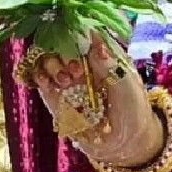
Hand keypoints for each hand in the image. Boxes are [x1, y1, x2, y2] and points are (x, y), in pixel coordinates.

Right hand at [31, 36, 163, 168]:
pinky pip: (38, 78)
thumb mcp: (126, 84)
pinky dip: (39, 77)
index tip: (82, 47)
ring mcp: (66, 77)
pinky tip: (50, 85)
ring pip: (45, 57)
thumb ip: (108, 63)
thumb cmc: (133, 109)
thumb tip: (92, 36)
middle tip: (76, 72)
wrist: (125, 142)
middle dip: (63, 52)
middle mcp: (81, 60)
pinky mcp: (54, 95)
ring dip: (52, 65)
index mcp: (100, 51)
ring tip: (66, 81)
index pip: (80, 29)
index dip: (75, 32)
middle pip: (58, 39)